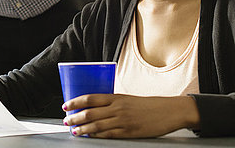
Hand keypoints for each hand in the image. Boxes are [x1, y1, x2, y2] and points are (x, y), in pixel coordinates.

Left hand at [63, 94, 199, 137]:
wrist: (169, 111)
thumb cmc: (148, 105)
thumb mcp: (127, 99)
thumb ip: (112, 103)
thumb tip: (95, 107)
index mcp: (116, 97)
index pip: (90, 98)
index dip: (75, 102)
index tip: (66, 105)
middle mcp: (117, 108)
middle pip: (90, 112)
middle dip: (75, 117)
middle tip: (66, 120)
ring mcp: (123, 121)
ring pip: (97, 125)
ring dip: (83, 128)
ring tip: (74, 131)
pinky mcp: (129, 132)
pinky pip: (109, 134)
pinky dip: (97, 136)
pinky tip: (90, 137)